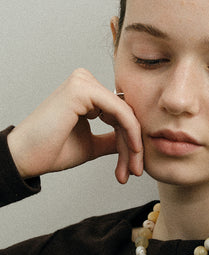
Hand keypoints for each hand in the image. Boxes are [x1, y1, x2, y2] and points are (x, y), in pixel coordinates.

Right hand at [7, 69, 141, 183]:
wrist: (26, 158)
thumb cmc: (53, 151)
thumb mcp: (92, 145)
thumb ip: (112, 139)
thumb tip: (134, 141)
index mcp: (87, 93)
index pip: (121, 115)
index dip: (131, 142)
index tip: (134, 168)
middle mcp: (86, 82)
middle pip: (125, 115)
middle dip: (133, 147)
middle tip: (135, 172)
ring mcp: (83, 83)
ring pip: (126, 115)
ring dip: (132, 145)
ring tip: (131, 170)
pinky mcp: (82, 89)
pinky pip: (120, 111)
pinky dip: (130, 133)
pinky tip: (133, 151)